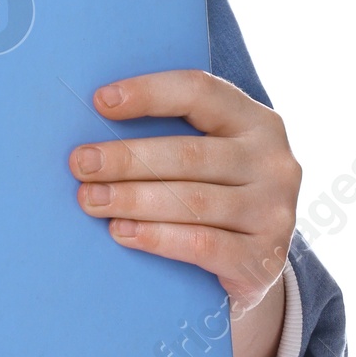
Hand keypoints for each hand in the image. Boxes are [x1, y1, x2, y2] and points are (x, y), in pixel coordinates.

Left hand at [67, 69, 300, 316]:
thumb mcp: (208, 152)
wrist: (254, 263)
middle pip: (189, 153)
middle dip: (126, 158)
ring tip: (90, 199)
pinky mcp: (264, 259)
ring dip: (132, 199)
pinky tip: (121, 231)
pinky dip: (156, 237)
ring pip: (191, 200)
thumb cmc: (211, 190)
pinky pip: (201, 243)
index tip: (99, 102)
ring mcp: (274, 213)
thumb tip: (95, 118)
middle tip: (80, 164)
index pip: (200, 93)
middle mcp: (274, 163)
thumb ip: (170, 131)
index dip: (148, 93)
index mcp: (257, 121)